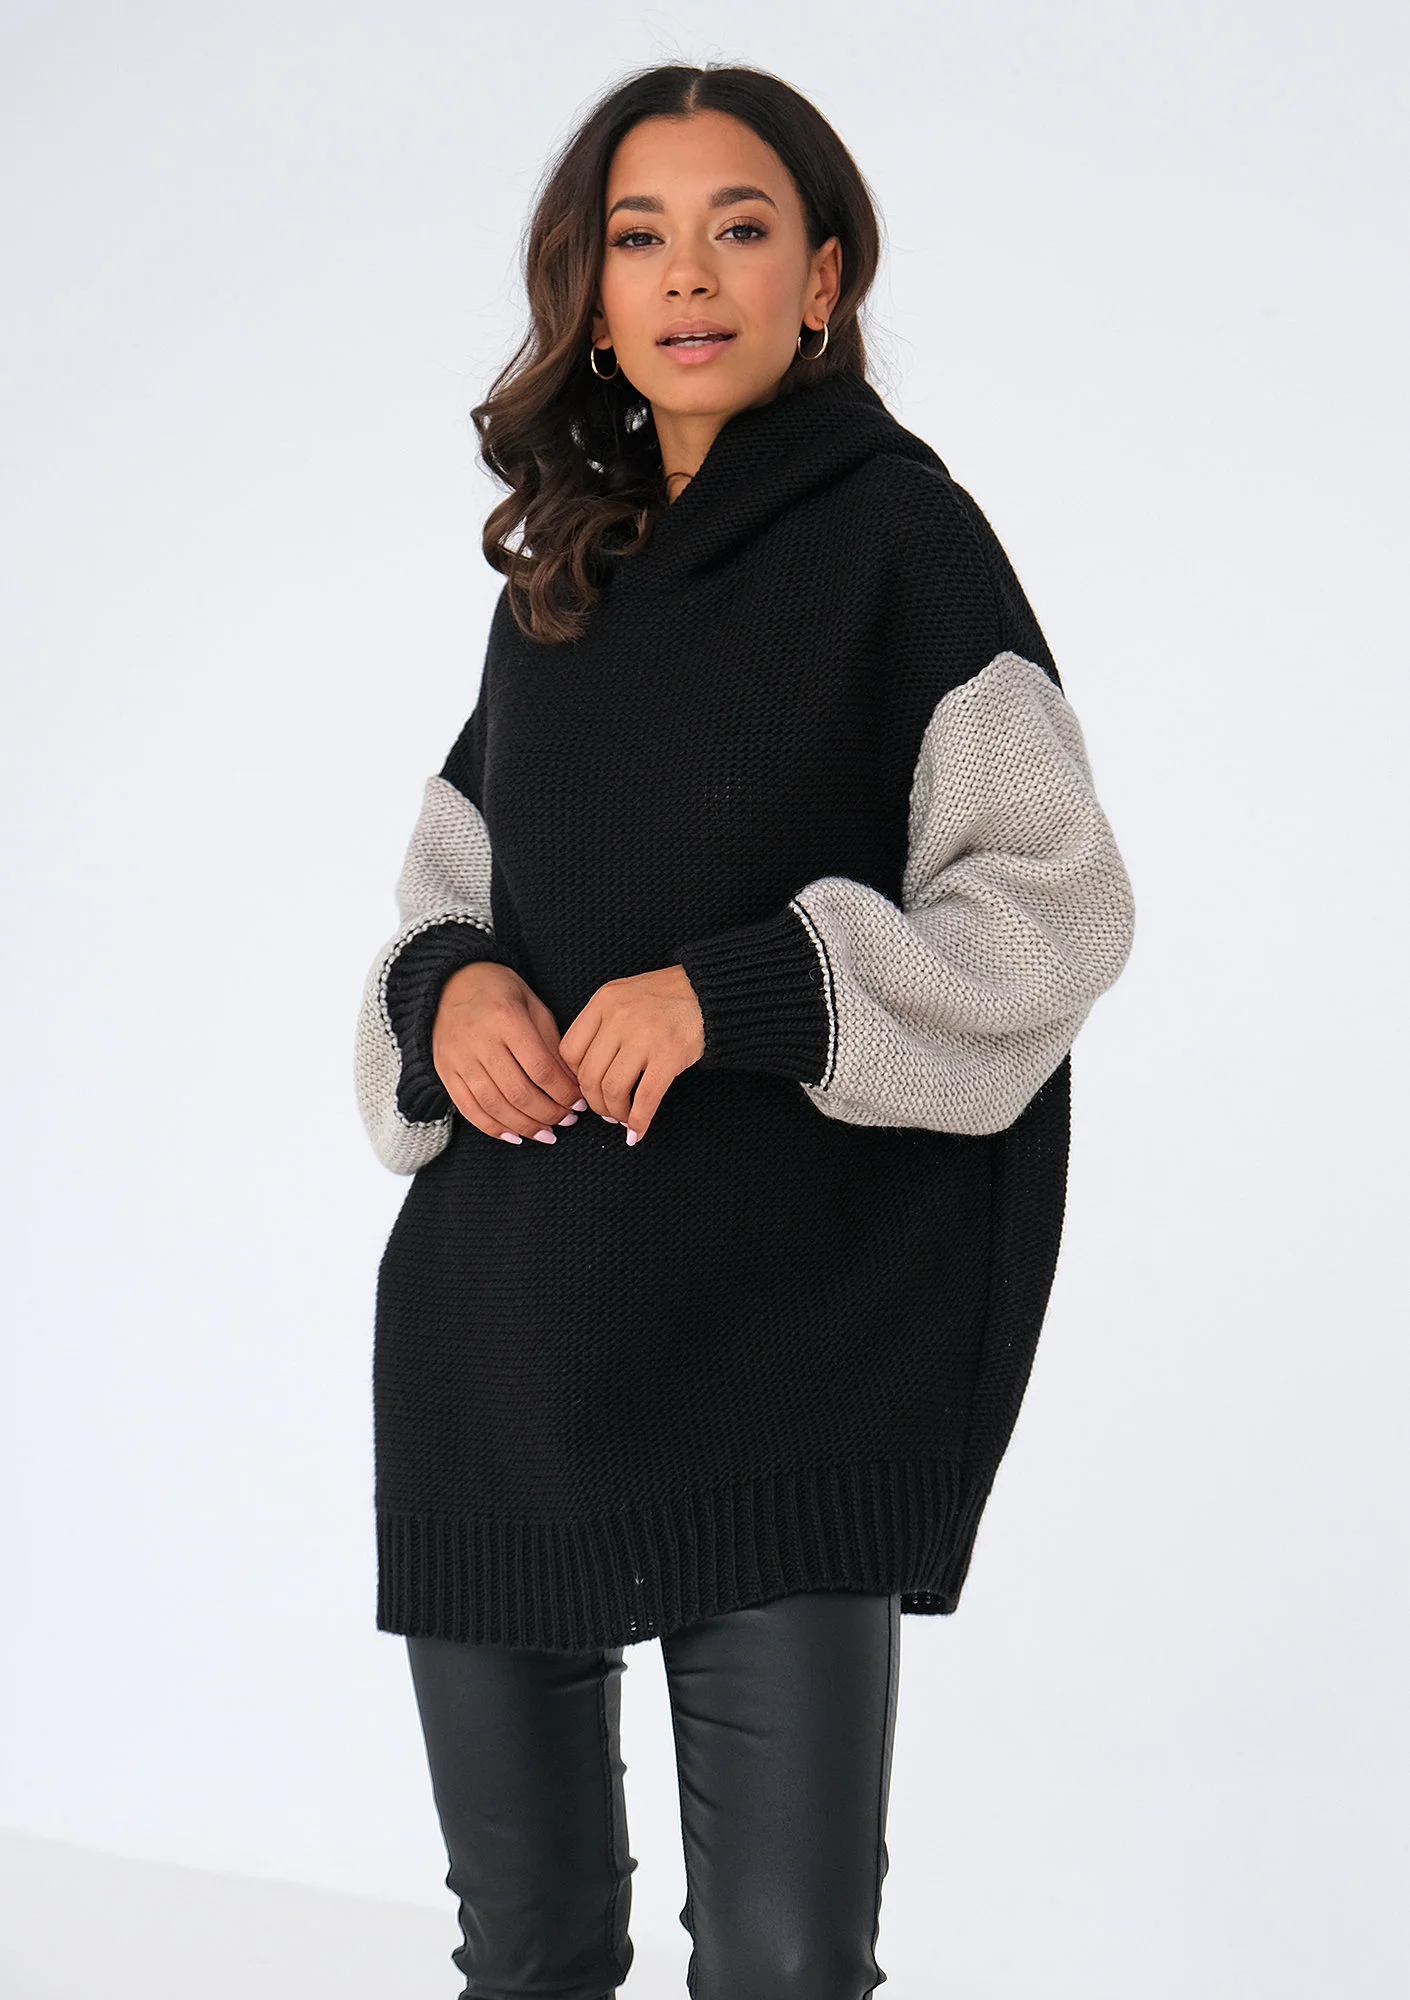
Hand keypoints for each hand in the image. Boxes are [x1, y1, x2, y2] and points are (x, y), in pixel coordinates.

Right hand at [432, 961, 584, 1143]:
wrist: (451, 982)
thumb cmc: (501, 993)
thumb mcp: (533, 1006)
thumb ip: (552, 1044)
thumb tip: (572, 1085)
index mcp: (506, 1018)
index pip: (540, 1068)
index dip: (563, 1092)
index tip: (579, 1103)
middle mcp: (479, 1040)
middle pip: (518, 1092)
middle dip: (548, 1113)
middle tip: (567, 1121)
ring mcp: (458, 1058)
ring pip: (494, 1106)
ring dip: (524, 1126)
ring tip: (547, 1134)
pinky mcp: (444, 1071)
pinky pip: (468, 1109)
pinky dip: (493, 1128)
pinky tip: (515, 1136)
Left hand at [558, 964, 704, 1142]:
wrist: (711, 992)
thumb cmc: (667, 998)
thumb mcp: (625, 997)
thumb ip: (602, 1025)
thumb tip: (585, 1074)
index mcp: (604, 1001)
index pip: (569, 1051)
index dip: (576, 1078)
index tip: (589, 1089)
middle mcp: (619, 1015)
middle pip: (589, 1075)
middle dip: (595, 1103)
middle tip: (607, 1112)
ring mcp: (644, 1034)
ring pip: (612, 1089)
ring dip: (615, 1113)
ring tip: (623, 1117)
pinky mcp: (670, 1053)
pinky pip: (645, 1098)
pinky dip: (638, 1121)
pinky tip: (637, 1131)